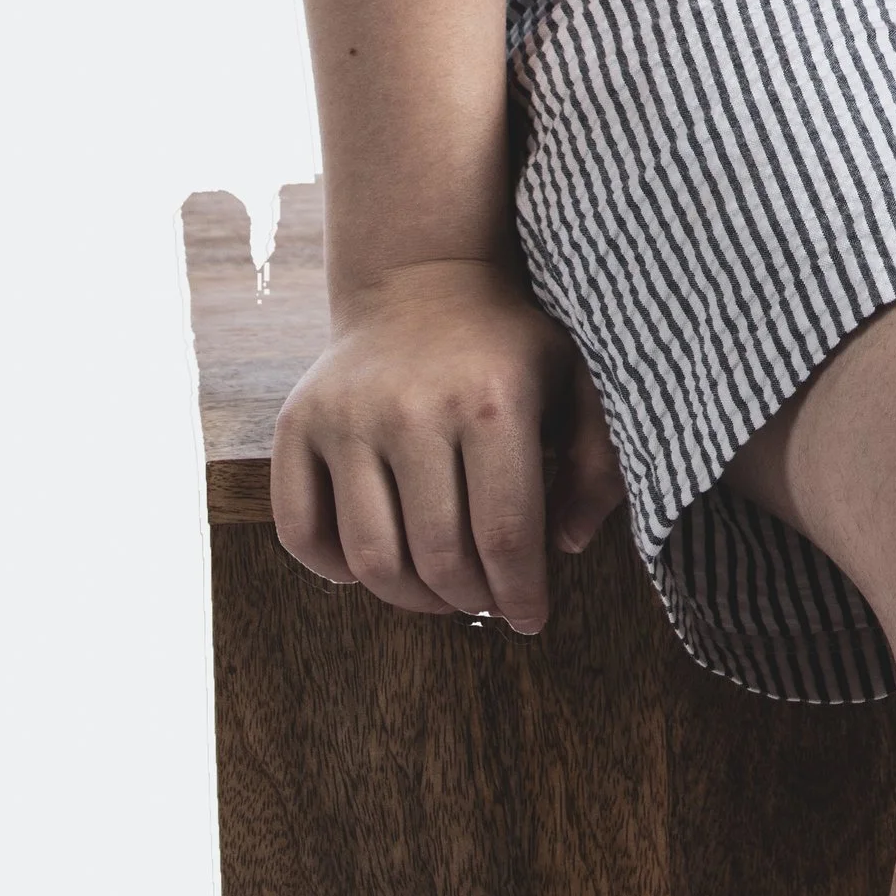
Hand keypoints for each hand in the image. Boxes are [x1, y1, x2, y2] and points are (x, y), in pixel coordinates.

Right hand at [271, 257, 624, 633]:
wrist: (424, 278)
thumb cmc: (509, 344)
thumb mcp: (577, 380)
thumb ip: (597, 462)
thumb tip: (569, 546)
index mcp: (493, 400)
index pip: (505, 536)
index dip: (521, 595)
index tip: (532, 618)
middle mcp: (414, 409)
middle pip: (438, 558)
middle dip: (472, 600)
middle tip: (487, 601)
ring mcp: (347, 417)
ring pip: (370, 558)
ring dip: (410, 598)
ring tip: (440, 590)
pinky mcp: (298, 423)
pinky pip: (301, 531)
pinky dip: (333, 570)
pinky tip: (375, 560)